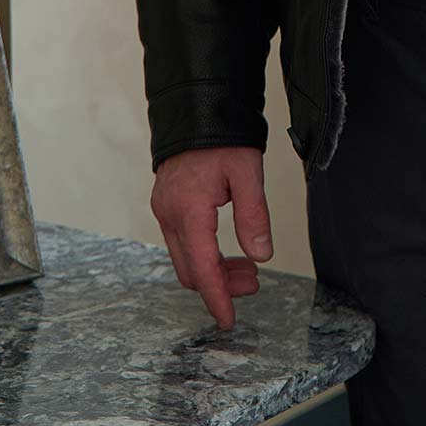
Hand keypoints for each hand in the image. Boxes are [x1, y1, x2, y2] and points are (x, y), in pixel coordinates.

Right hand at [150, 146, 273, 328]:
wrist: (197, 105)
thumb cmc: (223, 135)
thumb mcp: (247, 172)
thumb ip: (253, 216)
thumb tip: (262, 256)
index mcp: (188, 211)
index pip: (202, 269)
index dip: (217, 298)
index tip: (228, 321)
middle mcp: (169, 215)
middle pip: (191, 269)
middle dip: (221, 285)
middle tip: (255, 283)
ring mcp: (164, 209)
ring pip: (185, 258)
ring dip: (214, 270)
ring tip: (249, 269)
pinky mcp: (166, 203)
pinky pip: (182, 242)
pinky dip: (204, 253)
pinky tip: (229, 250)